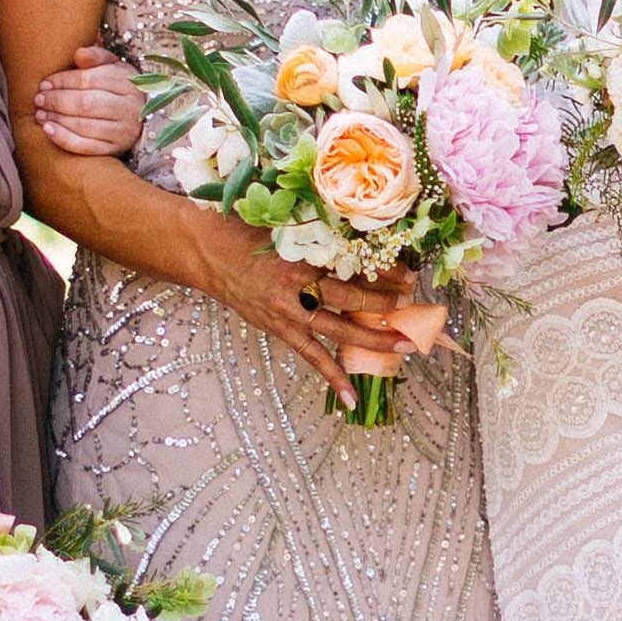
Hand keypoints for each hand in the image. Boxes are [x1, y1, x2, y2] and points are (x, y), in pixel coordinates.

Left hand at [28, 47, 145, 161]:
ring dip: (57, 119)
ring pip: (85, 126)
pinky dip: (64, 139)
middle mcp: (128, 107)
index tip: (44, 83)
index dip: (63, 81)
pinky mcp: (115, 149)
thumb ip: (96, 56)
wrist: (139, 116)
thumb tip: (79, 54)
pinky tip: (48, 130)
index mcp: (126, 82)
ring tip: (40, 113)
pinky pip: (86, 147)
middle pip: (86, 103)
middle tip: (38, 99)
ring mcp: (123, 131)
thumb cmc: (116, 86)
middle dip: (57, 101)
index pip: (89, 79)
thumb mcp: (112, 65)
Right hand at [197, 220, 442, 391]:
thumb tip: (364, 238)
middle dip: (386, 304)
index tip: (409, 274)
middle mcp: (298, 284)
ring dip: (374, 340)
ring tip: (405, 347)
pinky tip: (350, 399)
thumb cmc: (246, 228)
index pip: (354, 263)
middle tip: (415, 307)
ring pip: (339, 330)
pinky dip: (331, 377)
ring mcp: (288, 311)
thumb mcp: (286, 221)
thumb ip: (321, 232)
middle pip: (352, 298)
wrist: (206, 252)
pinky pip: (311, 357)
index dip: (385, 269)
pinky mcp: (279, 329)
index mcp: (303, 251)